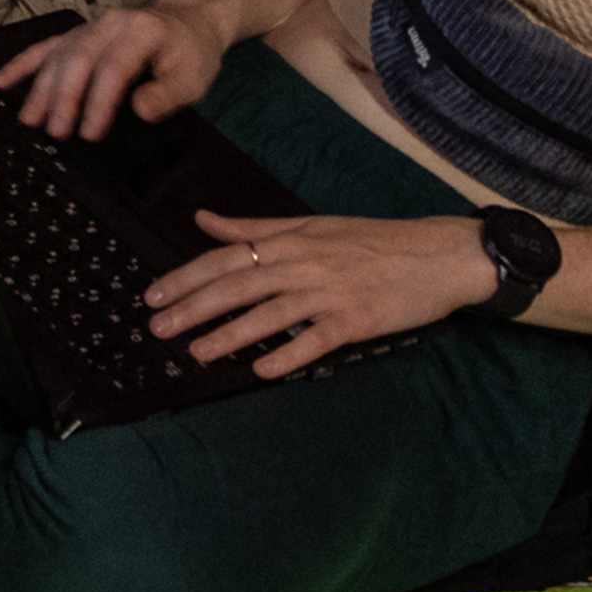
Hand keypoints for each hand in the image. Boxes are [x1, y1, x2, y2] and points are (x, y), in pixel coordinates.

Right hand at [0, 0, 220, 139]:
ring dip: (41, 88)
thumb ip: (168, 94)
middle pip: (78, 59)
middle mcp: (109, 24)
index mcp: (141, 31)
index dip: (99, 100)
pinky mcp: (76, 34)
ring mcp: (88, 27)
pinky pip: (45, 47)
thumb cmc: (191, 53)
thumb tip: (138, 110)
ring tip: (30, 120)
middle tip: (56, 132)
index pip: (114, 67)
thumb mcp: (194, 77)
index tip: (90, 132)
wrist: (187, 20)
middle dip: (64, 97)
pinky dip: (20, 64)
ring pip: (58, 55)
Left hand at [144, 210, 492, 377]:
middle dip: (193, 307)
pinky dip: (287, 355)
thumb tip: (203, 220)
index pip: (226, 257)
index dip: (187, 277)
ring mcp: (330, 292)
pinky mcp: (356, 320)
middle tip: (159, 328)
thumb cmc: (371, 240)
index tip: (154, 295)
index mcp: (290, 240)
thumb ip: (254, 229)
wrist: (437, 255)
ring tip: (196, 352)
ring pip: (269, 314)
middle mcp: (304, 263)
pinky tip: (260, 371)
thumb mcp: (310, 226)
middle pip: (238, 284)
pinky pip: (314, 340)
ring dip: (229, 335)